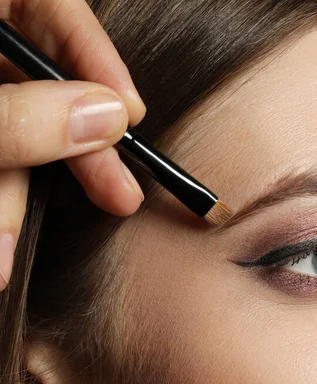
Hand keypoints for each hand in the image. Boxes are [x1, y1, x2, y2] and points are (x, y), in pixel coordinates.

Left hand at [0, 0, 146, 289]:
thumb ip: (19, 115)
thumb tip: (107, 121)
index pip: (57, 15)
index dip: (101, 62)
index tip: (132, 114)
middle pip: (40, 90)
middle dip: (72, 156)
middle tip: (118, 197)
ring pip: (10, 133)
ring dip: (11, 198)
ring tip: (5, 255)